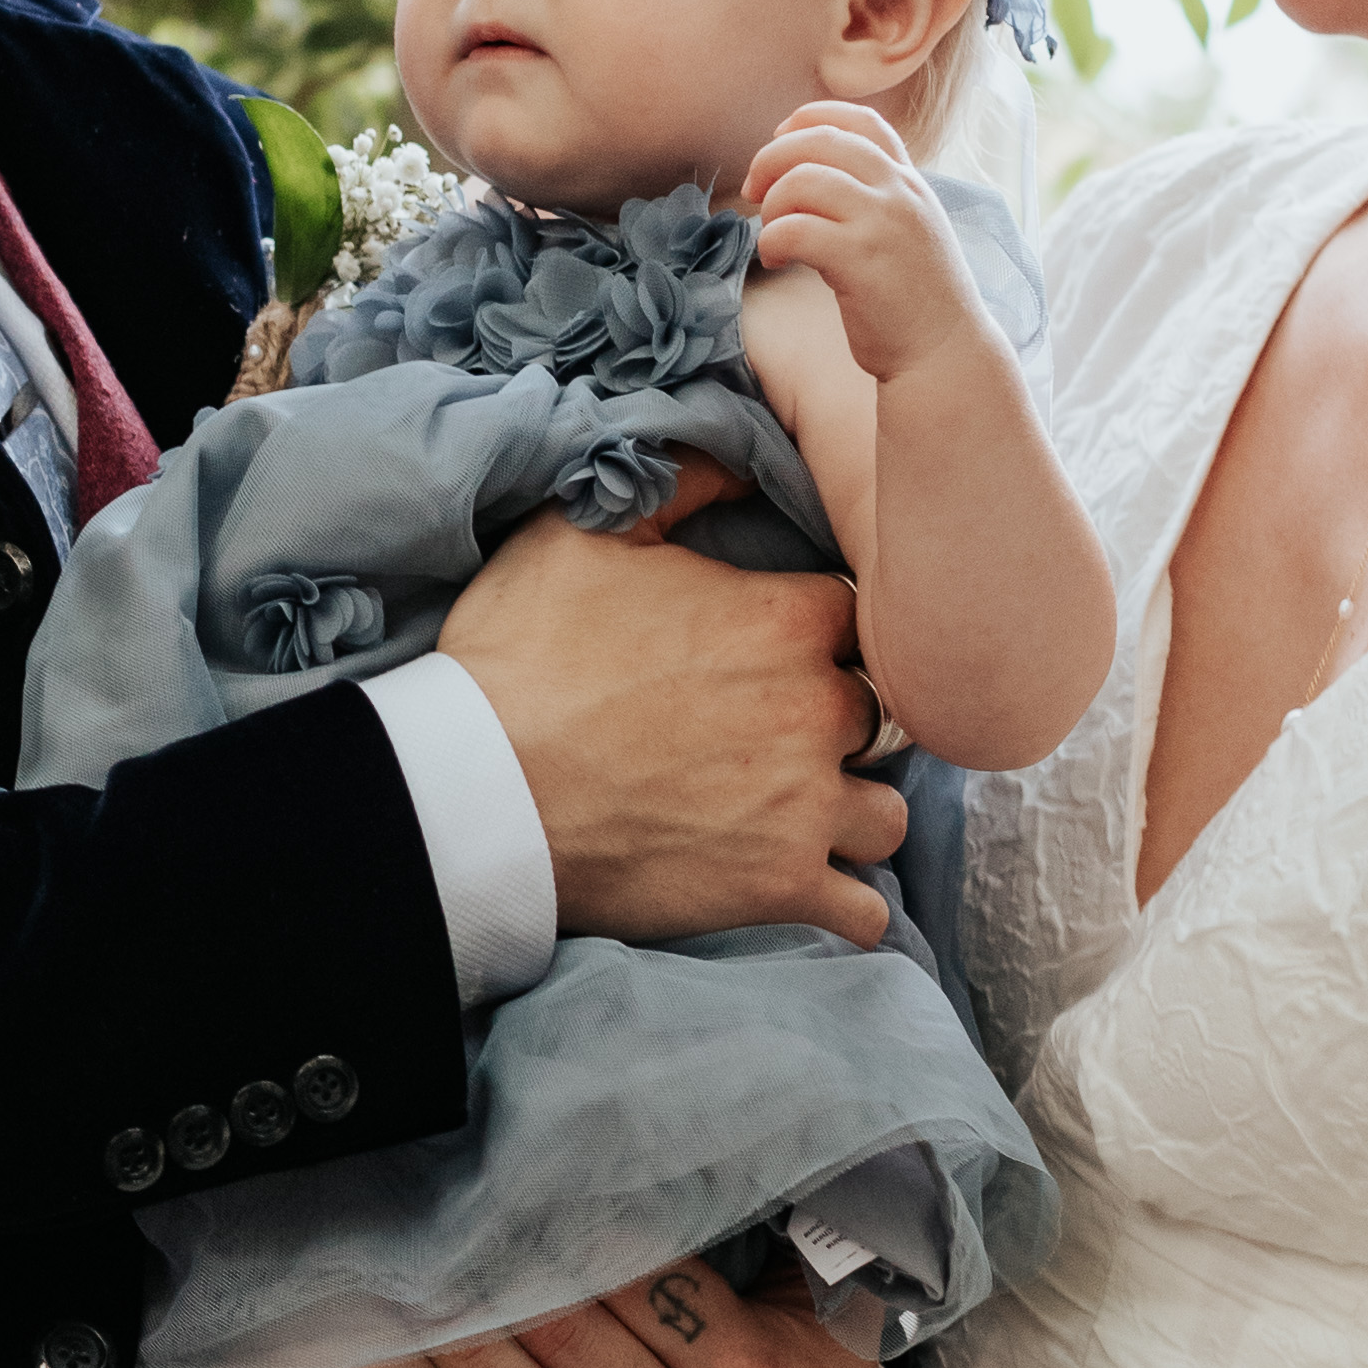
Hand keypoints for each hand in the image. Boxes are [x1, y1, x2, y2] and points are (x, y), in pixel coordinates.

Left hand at [411, 1244, 904, 1367]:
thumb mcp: (830, 1327)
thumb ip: (790, 1252)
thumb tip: (741, 1165)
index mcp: (750, 1365)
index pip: (646, 1289)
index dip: (578, 1241)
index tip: (519, 1203)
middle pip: (585, 1352)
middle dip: (512, 1297)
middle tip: (447, 1249)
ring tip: (425, 1324)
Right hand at [441, 461, 906, 949]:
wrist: (478, 791)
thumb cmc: (519, 659)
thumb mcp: (578, 534)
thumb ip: (674, 482)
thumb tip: (736, 453)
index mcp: (782, 618)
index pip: (860, 614)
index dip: (823, 633)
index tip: (784, 650)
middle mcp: (814, 709)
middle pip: (880, 713)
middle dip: (839, 722)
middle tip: (780, 735)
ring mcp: (806, 806)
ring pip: (889, 813)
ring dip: (853, 811)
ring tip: (801, 811)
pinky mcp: (781, 886)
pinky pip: (866, 913)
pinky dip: (846, 902)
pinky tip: (812, 886)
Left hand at [742, 100, 982, 377]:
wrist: (946, 354)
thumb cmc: (916, 300)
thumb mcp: (908, 230)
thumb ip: (874, 198)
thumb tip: (806, 178)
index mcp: (909, 181)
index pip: (860, 120)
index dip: (810, 118)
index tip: (781, 138)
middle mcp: (899, 192)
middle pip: (819, 142)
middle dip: (772, 159)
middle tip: (754, 191)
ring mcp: (882, 223)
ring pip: (802, 180)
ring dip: (772, 205)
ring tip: (772, 234)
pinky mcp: (860, 260)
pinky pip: (794, 229)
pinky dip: (771, 240)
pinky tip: (776, 259)